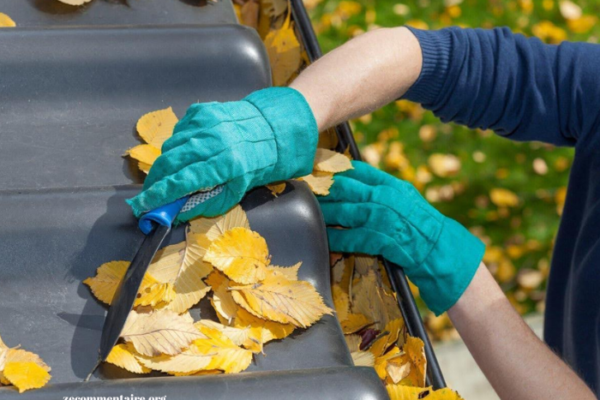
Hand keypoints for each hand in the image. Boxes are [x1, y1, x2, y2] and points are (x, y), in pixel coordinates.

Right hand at [126, 87, 317, 221]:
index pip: (181, 182)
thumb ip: (205, 204)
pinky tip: (189, 151)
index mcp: (224, 165)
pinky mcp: (201, 111)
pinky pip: (178, 132)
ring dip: (167, 164)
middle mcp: (212, 141)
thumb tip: (176, 213)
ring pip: (170, 147)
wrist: (269, 129)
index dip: (158, 196)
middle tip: (150, 193)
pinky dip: (178, 145)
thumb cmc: (255, 165)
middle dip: (154, 182)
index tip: (142, 206)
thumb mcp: (235, 192)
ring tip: (174, 173)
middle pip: (169, 163)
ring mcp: (205, 123)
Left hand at [318, 161, 484, 314]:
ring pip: (345, 212)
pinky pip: (354, 238)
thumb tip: (354, 184)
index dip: (334, 168)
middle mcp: (387, 198)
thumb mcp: (404, 198)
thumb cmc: (421, 225)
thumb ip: (381, 190)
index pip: (357, 170)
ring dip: (324, 212)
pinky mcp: (384, 240)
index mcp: (392, 185)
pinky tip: (325, 238)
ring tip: (307, 211)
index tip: (315, 166)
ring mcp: (385, 219)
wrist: (442, 250)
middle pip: (346, 189)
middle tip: (304, 187)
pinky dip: (337, 239)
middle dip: (323, 188)